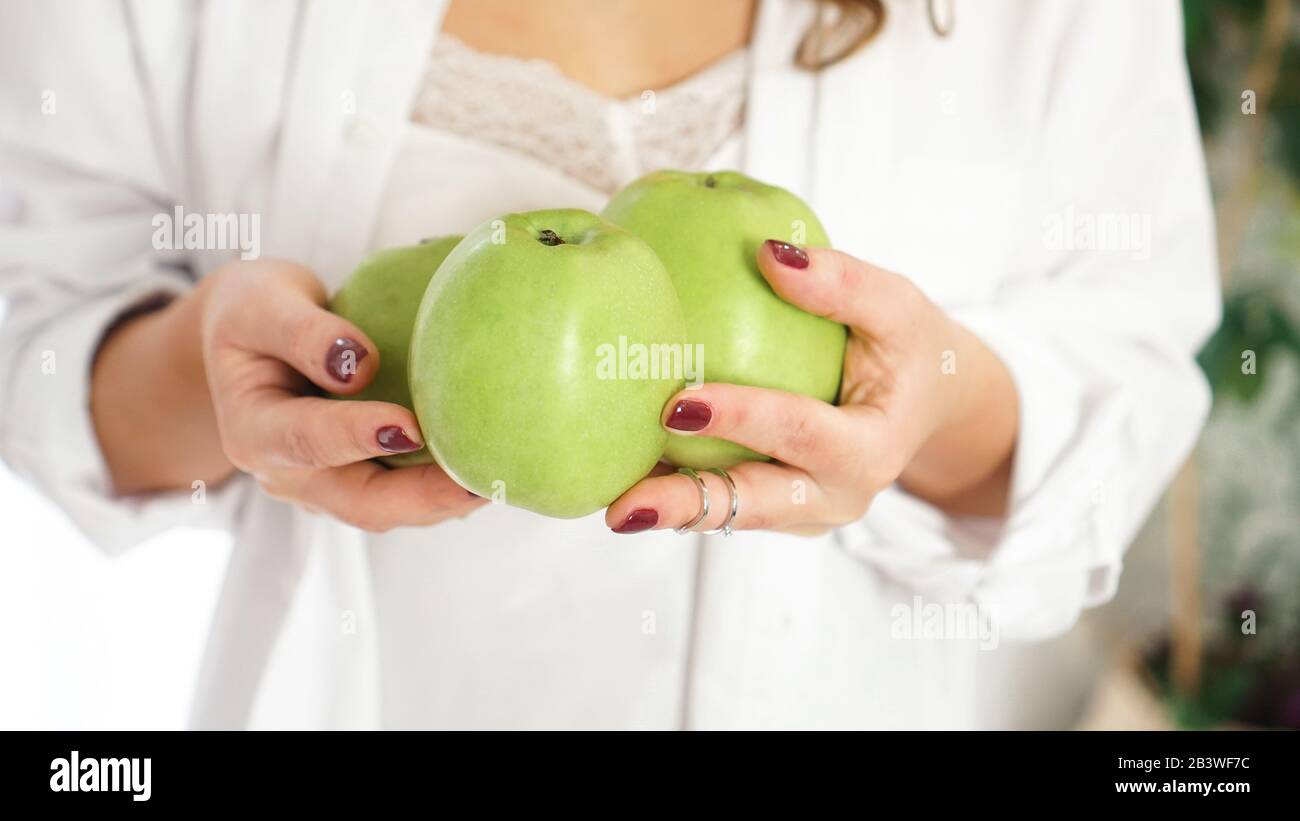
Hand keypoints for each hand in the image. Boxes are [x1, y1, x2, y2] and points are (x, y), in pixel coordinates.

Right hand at [198, 259, 484, 531]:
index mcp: (254, 431)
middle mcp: (289, 474)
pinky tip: (486, 467)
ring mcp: (324, 486)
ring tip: (497, 477)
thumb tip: (360, 363)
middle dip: (425, 498)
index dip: (358, 436)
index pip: (309, 440)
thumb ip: (302, 332)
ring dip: (443, 501)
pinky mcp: (356, 480)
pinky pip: (402, 495)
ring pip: (390, 510)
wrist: (243, 340)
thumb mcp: (259, 303)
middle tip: (482, 481)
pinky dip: (442, 487)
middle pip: (362, 504)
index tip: (410, 427)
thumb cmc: (250, 314)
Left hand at [605, 241, 1018, 535]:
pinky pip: (720, 502)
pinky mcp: (773, 510)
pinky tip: (619, 472)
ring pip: (726, 515)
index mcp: (870, 452)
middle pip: (751, 506)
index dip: (742, 419)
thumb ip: (842, 283)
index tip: (679, 403)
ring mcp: (801, 513)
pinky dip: (674, 488)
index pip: (800, 434)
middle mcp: (832, 497)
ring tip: (607, 502)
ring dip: (668, 509)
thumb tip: (768, 252)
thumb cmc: (908, 348)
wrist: (925, 403)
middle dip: (685, 506)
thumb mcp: (897, 306)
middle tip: (622, 504)